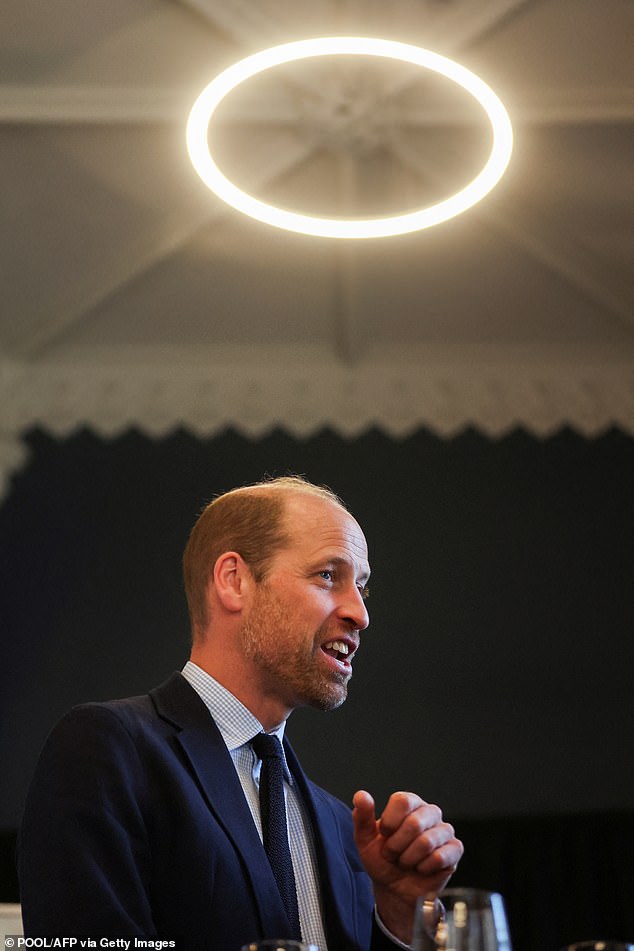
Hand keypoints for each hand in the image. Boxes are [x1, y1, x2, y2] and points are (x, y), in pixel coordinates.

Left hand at [352, 789, 462, 943]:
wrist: (395, 889)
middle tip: (392, 854)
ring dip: (408, 859)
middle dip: (396, 846)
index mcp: (409, 803)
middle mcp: (429, 812)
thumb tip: (361, 795)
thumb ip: (362, 816)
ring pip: (427, 842)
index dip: (390, 822)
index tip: (384, 835)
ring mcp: (444, 830)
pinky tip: (420, 868)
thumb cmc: (382, 860)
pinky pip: (440, 857)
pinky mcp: (455, 850)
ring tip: (405, 862)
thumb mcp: (365, 840)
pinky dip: (423, 868)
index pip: (403, 801)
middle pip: (415, 823)